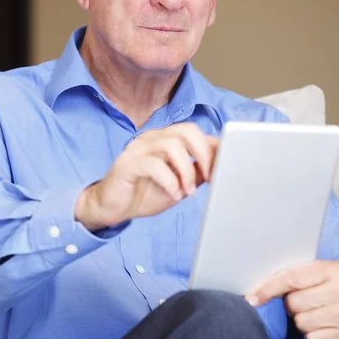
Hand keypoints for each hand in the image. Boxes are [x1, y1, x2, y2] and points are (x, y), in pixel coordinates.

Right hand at [75, 122, 217, 231]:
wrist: (112, 207)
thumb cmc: (145, 192)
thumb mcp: (179, 184)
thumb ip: (197, 172)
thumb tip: (222, 166)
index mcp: (166, 139)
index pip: (196, 133)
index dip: (214, 148)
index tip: (226, 167)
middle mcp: (153, 138)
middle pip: (187, 130)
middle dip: (204, 154)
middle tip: (209, 177)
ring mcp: (139, 147)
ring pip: (172, 144)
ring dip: (187, 170)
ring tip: (188, 191)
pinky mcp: (128, 162)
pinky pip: (153, 164)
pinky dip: (169, 181)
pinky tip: (173, 195)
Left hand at [245, 260, 338, 338]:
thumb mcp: (326, 271)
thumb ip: (300, 275)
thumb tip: (262, 289)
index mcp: (331, 270)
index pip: (291, 278)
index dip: (269, 288)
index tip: (252, 297)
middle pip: (293, 303)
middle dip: (292, 304)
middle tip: (305, 301)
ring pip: (301, 323)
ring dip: (302, 321)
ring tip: (317, 313)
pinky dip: (313, 336)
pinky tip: (324, 326)